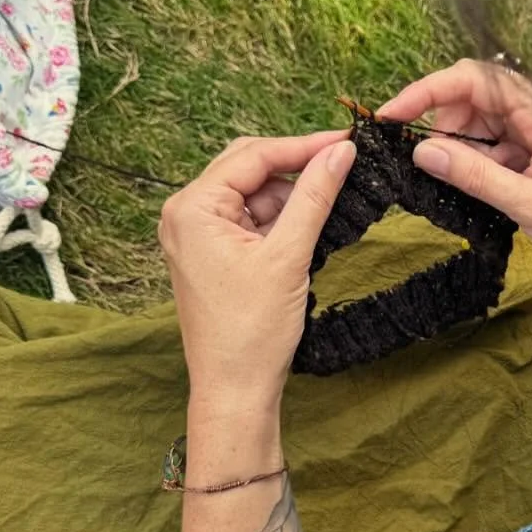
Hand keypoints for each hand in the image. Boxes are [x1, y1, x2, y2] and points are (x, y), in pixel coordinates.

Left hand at [158, 130, 354, 411]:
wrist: (235, 390)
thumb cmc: (251, 332)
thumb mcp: (288, 256)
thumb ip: (315, 197)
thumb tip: (341, 152)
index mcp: (192, 208)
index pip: (253, 155)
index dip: (303, 146)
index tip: (345, 141)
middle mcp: (186, 214)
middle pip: (250, 169)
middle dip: (296, 170)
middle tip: (343, 165)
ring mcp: (197, 235)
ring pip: (254, 196)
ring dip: (291, 201)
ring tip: (327, 216)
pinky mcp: (213, 254)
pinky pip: (251, 221)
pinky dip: (280, 224)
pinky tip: (307, 236)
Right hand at [380, 60, 531, 289]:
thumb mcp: (526, 203)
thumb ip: (473, 175)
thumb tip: (423, 153)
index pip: (475, 79)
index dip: (427, 91)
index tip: (392, 114)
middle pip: (476, 94)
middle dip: (445, 123)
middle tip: (431, 162)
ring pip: (484, 118)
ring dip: (463, 145)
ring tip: (464, 181)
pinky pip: (499, 139)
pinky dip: (481, 158)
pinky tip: (482, 184)